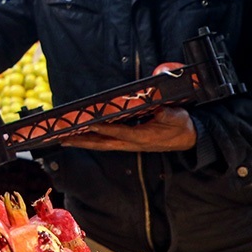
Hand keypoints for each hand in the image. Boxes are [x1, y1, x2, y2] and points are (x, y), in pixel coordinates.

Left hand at [59, 106, 196, 151]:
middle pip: (103, 143)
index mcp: (143, 136)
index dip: (105, 129)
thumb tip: (156, 105)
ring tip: (65, 140)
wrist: (188, 138)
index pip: (120, 132)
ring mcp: (129, 145)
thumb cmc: (180, 124)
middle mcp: (132, 143)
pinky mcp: (128, 143)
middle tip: (63, 138)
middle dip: (83, 141)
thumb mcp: (175, 115)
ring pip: (102, 145)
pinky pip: (106, 144)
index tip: (90, 125)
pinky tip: (81, 137)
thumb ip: (164, 111)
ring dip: (83, 142)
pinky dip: (92, 141)